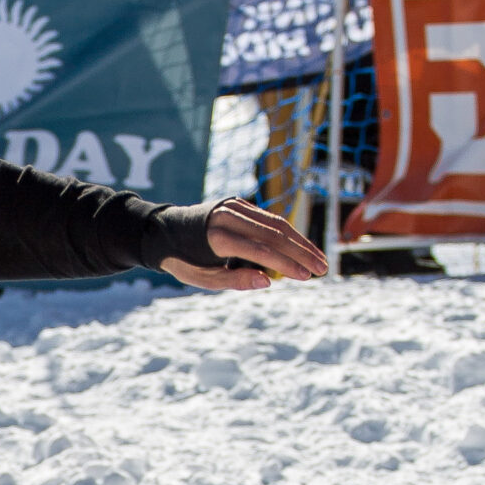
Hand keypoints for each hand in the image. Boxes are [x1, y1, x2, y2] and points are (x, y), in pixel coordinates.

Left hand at [160, 199, 327, 291]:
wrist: (162, 232)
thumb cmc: (183, 261)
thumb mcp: (202, 279)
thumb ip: (234, 281)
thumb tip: (267, 281)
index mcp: (216, 236)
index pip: (260, 250)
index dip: (286, 264)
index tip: (306, 276)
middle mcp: (227, 216)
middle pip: (274, 234)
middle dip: (301, 252)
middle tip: (322, 269)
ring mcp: (233, 206)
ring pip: (276, 222)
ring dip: (300, 241)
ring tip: (319, 260)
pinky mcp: (238, 203)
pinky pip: (268, 218)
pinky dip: (288, 233)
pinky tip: (302, 248)